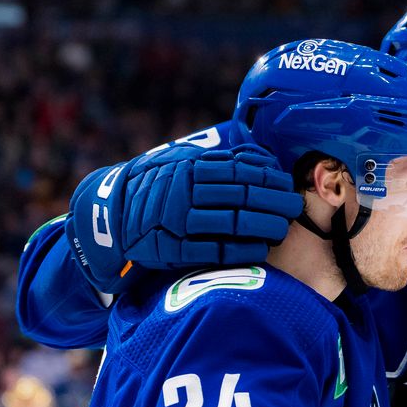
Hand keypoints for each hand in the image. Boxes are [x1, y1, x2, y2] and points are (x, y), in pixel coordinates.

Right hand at [65, 133, 301, 293]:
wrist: (113, 216)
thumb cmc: (161, 186)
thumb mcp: (182, 161)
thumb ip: (219, 160)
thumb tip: (263, 156)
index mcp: (190, 167)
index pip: (241, 170)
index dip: (269, 178)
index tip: (287, 185)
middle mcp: (184, 191)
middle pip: (242, 196)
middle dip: (273, 203)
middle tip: (293, 208)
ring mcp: (178, 221)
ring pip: (232, 223)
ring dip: (263, 227)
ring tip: (281, 230)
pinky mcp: (173, 249)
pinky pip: (215, 250)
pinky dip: (241, 250)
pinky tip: (260, 250)